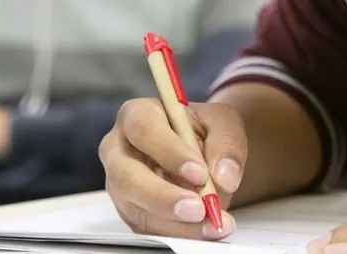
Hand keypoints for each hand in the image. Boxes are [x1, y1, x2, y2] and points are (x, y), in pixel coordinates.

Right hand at [100, 98, 246, 239]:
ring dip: (176, 222)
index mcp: (136, 115)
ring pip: (136, 208)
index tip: (199, 173)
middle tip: (199, 209)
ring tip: (212, 223)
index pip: (143, 129)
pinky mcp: (131, 211)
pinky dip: (179, 232)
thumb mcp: (223, 122)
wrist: (203, 152)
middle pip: (126, 176)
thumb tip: (225, 176)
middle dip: (164, 197)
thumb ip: (227, 143)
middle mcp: (119, 149)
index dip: (169, 152)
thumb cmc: (205, 130)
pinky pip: (148, 228)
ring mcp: (122, 184)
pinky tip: (205, 230)